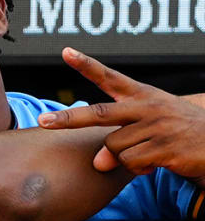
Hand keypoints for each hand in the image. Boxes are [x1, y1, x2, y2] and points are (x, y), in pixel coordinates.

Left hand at [36, 47, 204, 177]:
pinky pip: (131, 163)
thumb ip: (117, 141)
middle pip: (99, 114)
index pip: (111, 77)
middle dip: (68, 119)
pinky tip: (156, 163)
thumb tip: (98, 163)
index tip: (66, 51)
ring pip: (114, 148)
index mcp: (143, 95)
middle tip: (43, 121)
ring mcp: (157, 126)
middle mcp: (148, 107)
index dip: (87, 65)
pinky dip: (138, 169)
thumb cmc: (177, 131)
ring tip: (148, 152)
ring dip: (124, 157)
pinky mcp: (166, 147)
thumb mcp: (148, 129)